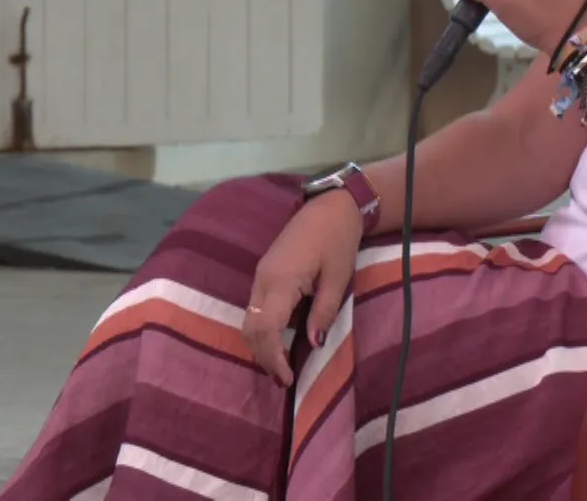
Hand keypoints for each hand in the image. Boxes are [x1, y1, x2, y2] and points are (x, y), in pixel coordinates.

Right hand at [241, 191, 361, 385]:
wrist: (330, 208)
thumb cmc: (338, 241)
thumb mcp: (338, 279)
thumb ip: (324, 312)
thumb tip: (313, 345)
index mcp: (281, 280)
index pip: (266, 328)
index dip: (273, 357)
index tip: (288, 378)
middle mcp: (263, 278)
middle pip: (250, 327)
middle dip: (263, 357)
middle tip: (283, 379)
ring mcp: (260, 275)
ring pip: (248, 319)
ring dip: (261, 345)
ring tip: (281, 366)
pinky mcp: (265, 273)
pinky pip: (254, 308)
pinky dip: (262, 331)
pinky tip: (279, 342)